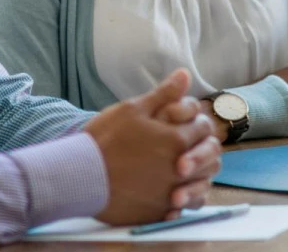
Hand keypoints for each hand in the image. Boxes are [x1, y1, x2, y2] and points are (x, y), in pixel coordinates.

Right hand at [88, 70, 222, 224]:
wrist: (78, 176)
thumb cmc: (104, 139)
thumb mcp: (133, 109)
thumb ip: (164, 93)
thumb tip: (185, 74)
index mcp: (177, 140)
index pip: (204, 129)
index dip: (196, 125)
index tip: (186, 126)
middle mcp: (180, 169)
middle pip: (209, 159)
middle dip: (203, 151)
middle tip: (187, 150)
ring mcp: (169, 194)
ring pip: (200, 187)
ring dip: (197, 178)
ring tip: (181, 172)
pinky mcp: (157, 213)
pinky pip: (182, 210)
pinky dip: (180, 202)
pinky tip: (169, 194)